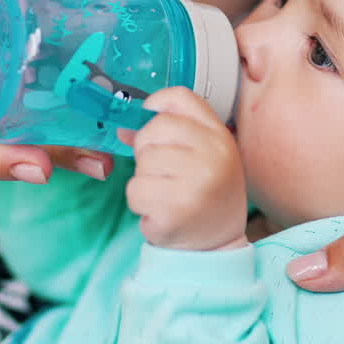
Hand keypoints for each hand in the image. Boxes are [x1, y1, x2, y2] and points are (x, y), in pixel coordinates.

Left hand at [119, 87, 248, 250]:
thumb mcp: (202, 155)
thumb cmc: (205, 195)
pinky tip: (160, 212)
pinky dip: (140, 204)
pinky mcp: (175, 210)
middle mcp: (213, 155)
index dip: (156, 106)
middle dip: (146, 151)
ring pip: (141, 163)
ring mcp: (195, 183)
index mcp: (220, 136)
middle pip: (154, 129)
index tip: (149, 122)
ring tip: (165, 195)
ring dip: (143, 181)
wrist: (217, 245)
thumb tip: (122, 127)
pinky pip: (135, 191)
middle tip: (162, 173)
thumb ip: (169, 132)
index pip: (181, 97)